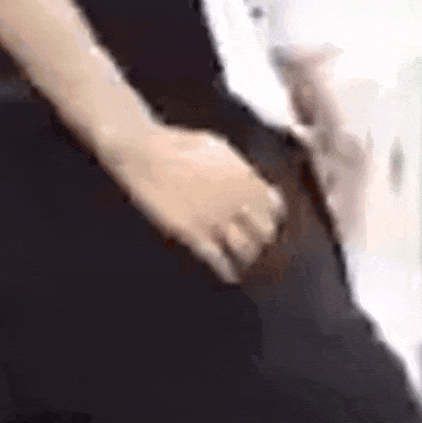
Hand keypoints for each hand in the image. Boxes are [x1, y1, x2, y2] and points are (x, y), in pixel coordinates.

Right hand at [109, 125, 284, 284]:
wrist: (145, 153)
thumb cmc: (179, 146)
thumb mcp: (221, 149)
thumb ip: (241, 170)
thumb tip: (253, 183)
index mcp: (247, 179)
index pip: (275, 210)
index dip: (271, 218)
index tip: (266, 223)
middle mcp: (237, 202)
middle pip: (265, 234)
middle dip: (261, 239)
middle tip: (255, 243)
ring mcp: (216, 220)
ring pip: (246, 251)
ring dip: (246, 257)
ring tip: (242, 260)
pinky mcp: (193, 234)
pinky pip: (218, 260)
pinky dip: (226, 271)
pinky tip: (229, 276)